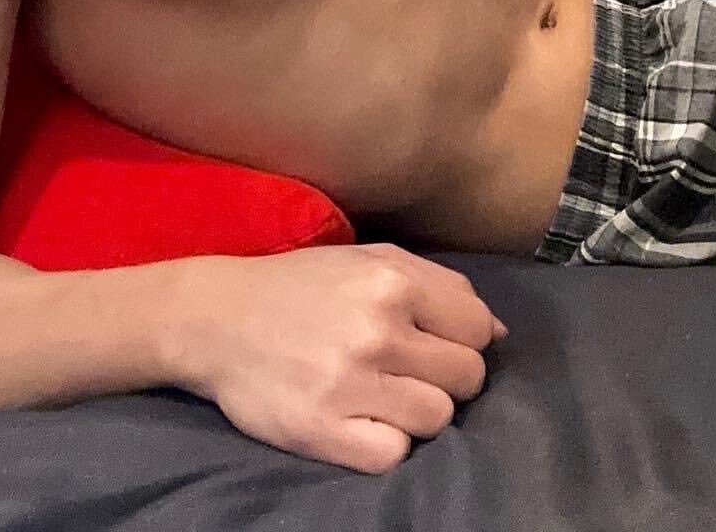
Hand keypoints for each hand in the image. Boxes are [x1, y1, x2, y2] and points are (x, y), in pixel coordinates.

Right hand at [165, 243, 509, 473]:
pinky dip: (385, 444)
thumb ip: (439, 287)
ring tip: (385, 397)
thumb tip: (497, 333)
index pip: (478, 328)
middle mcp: (378, 328)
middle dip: (448, 379)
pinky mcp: (323, 430)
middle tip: (411, 373)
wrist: (217, 318)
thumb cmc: (302, 287)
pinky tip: (362, 421)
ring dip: (419, 414)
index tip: (437, 344)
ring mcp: (351, 382)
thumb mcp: (371, 261)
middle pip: (466, 377)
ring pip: (438, 418)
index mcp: (393, 280)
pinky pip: (393, 454)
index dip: (465, 341)